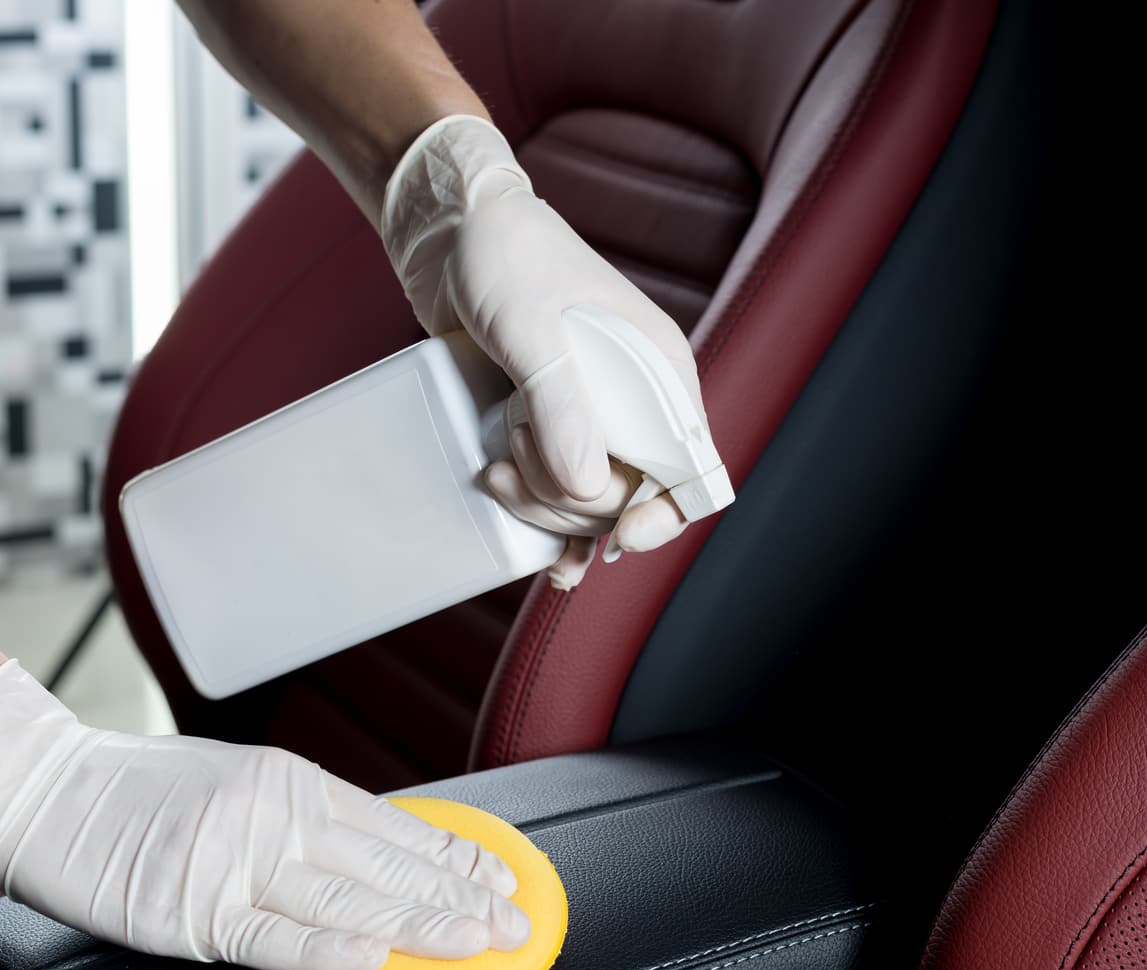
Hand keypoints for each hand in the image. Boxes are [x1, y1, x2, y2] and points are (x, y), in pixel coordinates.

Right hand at [0, 661, 529, 969]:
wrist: (38, 783)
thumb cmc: (134, 790)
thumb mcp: (237, 785)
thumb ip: (301, 821)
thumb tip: (372, 856)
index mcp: (291, 786)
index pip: (394, 828)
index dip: (454, 859)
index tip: (503, 881)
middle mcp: (273, 818)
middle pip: (385, 865)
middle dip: (458, 898)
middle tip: (515, 922)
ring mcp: (232, 862)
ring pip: (345, 897)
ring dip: (417, 924)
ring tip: (475, 940)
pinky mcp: (187, 908)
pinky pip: (268, 933)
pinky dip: (323, 945)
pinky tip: (371, 954)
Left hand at [381, 114, 704, 588]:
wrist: (454, 232)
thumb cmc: (505, 256)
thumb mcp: (530, 324)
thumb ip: (561, 400)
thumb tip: (586, 484)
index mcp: (658, 371)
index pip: (692, 466)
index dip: (666, 511)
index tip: (622, 535)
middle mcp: (637, 402)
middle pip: (632, 496)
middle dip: (573, 504)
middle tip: (513, 466)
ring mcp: (595, 419)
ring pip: (593, 505)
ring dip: (546, 513)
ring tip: (495, 473)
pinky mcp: (553, 427)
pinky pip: (566, 496)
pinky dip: (552, 532)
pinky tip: (543, 560)